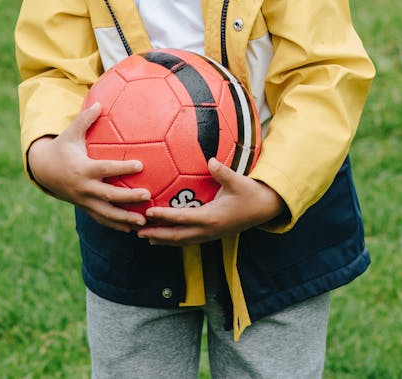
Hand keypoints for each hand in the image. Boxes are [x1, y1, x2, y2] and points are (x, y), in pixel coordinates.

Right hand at [26, 103, 149, 232]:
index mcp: (82, 168)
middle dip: (128, 197)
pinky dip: (116, 225)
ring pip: (106, 213)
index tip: (141, 165)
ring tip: (143, 221)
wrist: (44, 170)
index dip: (123, 168)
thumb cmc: (62, 147)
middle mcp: (84, 188)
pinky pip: (101, 219)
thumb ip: (85, 118)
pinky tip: (132, 229)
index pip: (105, 169)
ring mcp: (84, 201)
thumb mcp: (71, 132)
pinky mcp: (85, 208)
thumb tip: (100, 102)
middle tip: (148, 195)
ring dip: (125, 218)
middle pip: (108, 195)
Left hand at [136, 158, 285, 245]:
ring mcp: (210, 235)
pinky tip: (165, 237)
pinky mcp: (212, 235)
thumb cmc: (249, 192)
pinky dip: (174, 239)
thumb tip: (211, 160)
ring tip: (144, 237)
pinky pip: (189, 240)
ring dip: (163, 240)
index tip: (147, 213)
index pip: (182, 218)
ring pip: (182, 241)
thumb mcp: (238, 181)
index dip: (163, 217)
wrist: (264, 209)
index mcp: (212, 217)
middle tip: (136, 231)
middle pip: (177, 236)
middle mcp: (208, 230)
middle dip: (156, 234)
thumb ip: (223, 172)